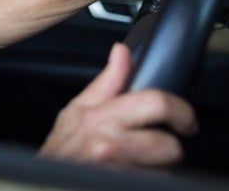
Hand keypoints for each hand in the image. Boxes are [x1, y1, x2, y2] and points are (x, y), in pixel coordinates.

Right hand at [38, 43, 197, 167]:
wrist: (42, 182)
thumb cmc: (61, 149)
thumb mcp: (77, 109)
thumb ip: (107, 81)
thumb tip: (122, 51)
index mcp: (102, 117)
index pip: (156, 103)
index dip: (181, 111)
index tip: (186, 119)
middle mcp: (110, 144)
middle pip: (169, 146)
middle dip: (172, 148)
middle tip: (165, 146)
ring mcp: (118, 171)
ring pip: (165, 171)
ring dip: (158, 168)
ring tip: (140, 162)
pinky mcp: (124, 185)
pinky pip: (153, 182)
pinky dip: (147, 178)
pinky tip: (132, 174)